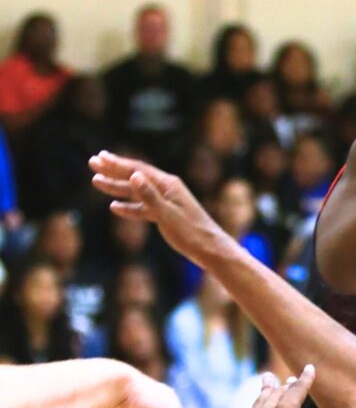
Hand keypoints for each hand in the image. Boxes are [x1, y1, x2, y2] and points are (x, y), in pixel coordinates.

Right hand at [89, 151, 223, 263]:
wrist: (211, 250)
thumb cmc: (191, 232)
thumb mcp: (167, 214)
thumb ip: (149, 196)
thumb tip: (134, 175)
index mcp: (168, 185)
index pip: (138, 170)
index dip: (116, 164)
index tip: (98, 158)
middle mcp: (167, 190)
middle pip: (136, 177)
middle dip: (113, 170)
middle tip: (92, 162)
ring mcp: (168, 203)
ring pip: (138, 193)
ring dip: (117, 188)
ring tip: (97, 182)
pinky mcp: (168, 216)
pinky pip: (144, 208)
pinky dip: (130, 207)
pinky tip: (115, 208)